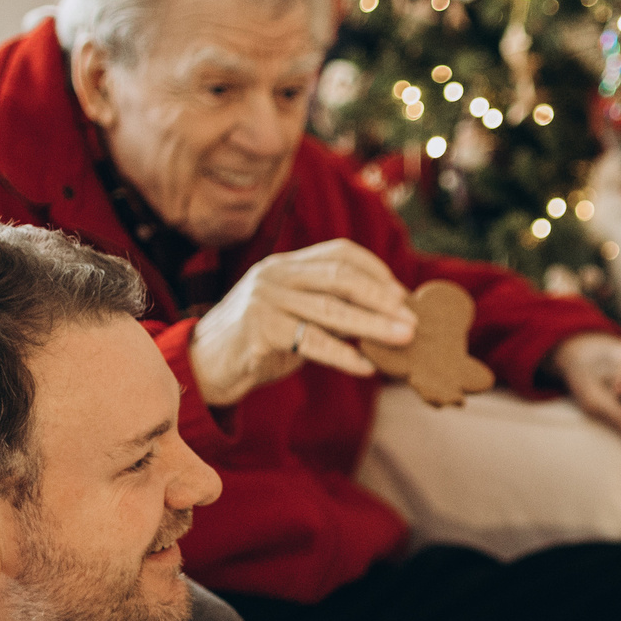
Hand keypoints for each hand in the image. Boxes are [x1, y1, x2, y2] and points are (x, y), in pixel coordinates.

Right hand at [188, 239, 417, 407]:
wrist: (206, 364)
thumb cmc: (262, 340)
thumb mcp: (295, 314)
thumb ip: (330, 308)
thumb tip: (390, 318)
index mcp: (287, 264)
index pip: (340, 253)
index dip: (377, 271)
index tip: (403, 294)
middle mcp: (275, 274)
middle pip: (341, 278)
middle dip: (382, 298)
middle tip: (413, 319)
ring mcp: (265, 300)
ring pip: (331, 310)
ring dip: (373, 325)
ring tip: (404, 338)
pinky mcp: (259, 330)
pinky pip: (312, 342)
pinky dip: (344, 355)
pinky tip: (367, 366)